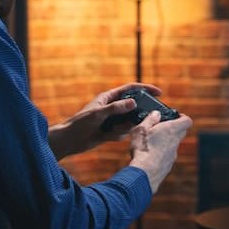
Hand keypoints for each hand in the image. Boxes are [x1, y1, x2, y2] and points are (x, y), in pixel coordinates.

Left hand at [47, 82, 162, 159]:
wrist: (69, 140)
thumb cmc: (79, 123)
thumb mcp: (98, 114)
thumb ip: (116, 108)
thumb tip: (134, 103)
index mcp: (108, 98)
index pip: (130, 89)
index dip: (145, 88)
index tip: (159, 93)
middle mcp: (112, 107)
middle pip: (132, 106)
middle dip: (138, 113)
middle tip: (146, 118)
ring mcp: (112, 120)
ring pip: (128, 122)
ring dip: (126, 127)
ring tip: (113, 130)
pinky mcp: (110, 131)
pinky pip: (122, 133)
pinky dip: (118, 135)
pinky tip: (106, 136)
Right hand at [128, 111, 191, 194]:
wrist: (145, 173)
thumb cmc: (144, 149)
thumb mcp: (141, 129)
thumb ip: (149, 119)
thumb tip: (156, 114)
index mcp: (171, 130)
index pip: (187, 121)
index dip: (182, 117)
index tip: (175, 116)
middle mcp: (175, 142)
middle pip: (181, 132)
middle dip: (174, 128)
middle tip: (162, 127)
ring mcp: (173, 154)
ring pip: (174, 144)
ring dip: (167, 141)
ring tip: (153, 141)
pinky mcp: (168, 165)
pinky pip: (168, 155)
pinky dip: (162, 152)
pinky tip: (150, 154)